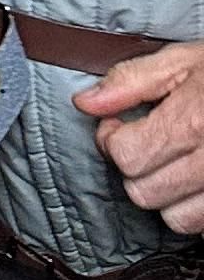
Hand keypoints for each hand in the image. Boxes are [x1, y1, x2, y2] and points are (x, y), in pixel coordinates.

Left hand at [75, 41, 203, 229]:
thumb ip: (132, 81)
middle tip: (150, 143)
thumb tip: (86, 102)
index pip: (125, 155)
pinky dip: (197, 210)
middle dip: (137, 168)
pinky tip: (199, 180)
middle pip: (143, 192)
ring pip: (174, 218)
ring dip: (167, 194)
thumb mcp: (186, 60)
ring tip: (177, 163)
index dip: (114, 138)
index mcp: (192, 122)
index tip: (121, 124)